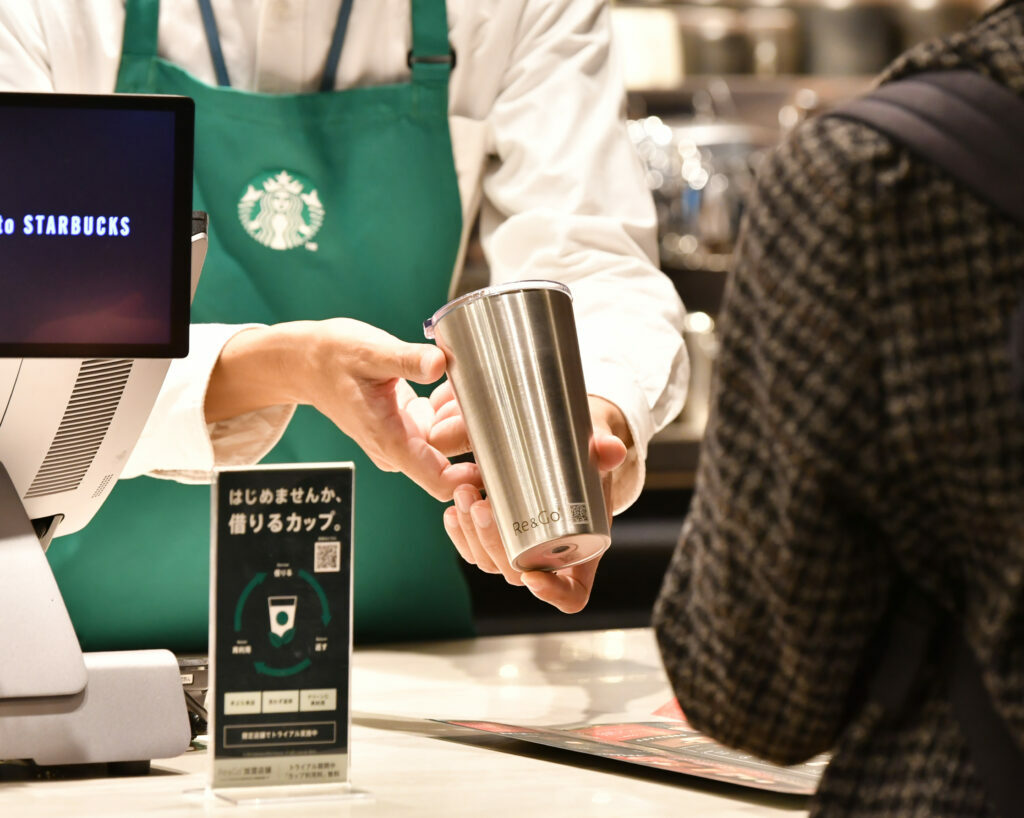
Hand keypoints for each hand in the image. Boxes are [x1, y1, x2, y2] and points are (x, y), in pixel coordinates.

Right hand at [205, 319, 480, 500]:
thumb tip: (438, 364)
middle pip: (454, 458)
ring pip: (450, 440)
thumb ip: (406, 359)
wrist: (306, 362)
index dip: (471, 476)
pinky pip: (441, 425)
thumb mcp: (371, 351)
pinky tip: (441, 384)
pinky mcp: (407, 428)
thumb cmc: (333, 356)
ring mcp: (403, 440)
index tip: (492, 445)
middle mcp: (399, 449)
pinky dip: (449, 406)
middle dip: (470, 427)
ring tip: (450, 382)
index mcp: (391, 441)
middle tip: (467, 390)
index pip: (441, 482)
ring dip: (460, 413)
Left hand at [436, 393, 630, 612]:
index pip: (572, 595)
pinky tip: (452, 510)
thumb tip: (613, 448)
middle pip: (517, 574)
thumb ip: (605, 454)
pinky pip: (474, 552)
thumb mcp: (597, 461)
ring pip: (489, 563)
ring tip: (464, 495)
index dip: (553, 594)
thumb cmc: (587, 469)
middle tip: (481, 505)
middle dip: (494, 543)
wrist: (566, 460)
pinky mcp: (496, 540)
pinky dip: (460, 534)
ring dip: (471, 534)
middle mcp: (548, 561)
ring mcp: (519, 554)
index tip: (532, 577)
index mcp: (582, 554)